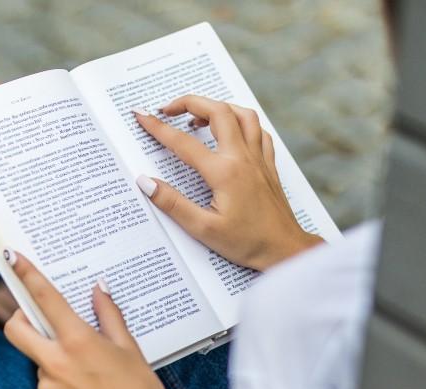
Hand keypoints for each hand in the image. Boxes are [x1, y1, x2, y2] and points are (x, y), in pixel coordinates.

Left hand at [2, 251, 208, 388]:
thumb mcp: (128, 346)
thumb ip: (108, 314)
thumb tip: (98, 289)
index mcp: (77, 341)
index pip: (44, 298)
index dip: (26, 274)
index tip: (12, 257)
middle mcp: (55, 363)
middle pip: (16, 330)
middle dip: (21, 319)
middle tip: (39, 320)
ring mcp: (47, 388)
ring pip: (38, 362)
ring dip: (53, 360)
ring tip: (88, 374)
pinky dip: (60, 386)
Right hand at [134, 96, 321, 270]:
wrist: (285, 249)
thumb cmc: (247, 242)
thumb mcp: (203, 228)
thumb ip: (172, 203)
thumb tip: (146, 182)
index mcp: (224, 172)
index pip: (183, 142)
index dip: (158, 127)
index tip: (141, 116)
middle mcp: (242, 157)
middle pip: (217, 111)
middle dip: (189, 102)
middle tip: (168, 110)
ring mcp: (259, 158)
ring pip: (242, 114)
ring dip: (217, 107)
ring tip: (196, 117)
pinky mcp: (268, 164)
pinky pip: (258, 130)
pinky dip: (241, 122)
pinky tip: (230, 131)